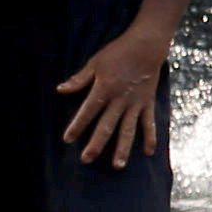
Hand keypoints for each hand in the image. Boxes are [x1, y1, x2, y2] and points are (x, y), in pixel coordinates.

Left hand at [56, 21, 173, 165]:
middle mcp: (120, 100)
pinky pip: (149, 123)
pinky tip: (149, 153)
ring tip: (117, 165)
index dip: (77, 125)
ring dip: (123, 148)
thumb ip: (80, 79)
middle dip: (96, 144)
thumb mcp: (95, 63)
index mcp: (105, 89)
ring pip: (128, 130)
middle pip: (106, 125)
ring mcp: (136, 103)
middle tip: (86, 159)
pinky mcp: (148, 103)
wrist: (147, 46)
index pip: (88, 111)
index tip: (67, 139)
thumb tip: (60, 90)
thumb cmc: (118, 53)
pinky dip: (150, 138)